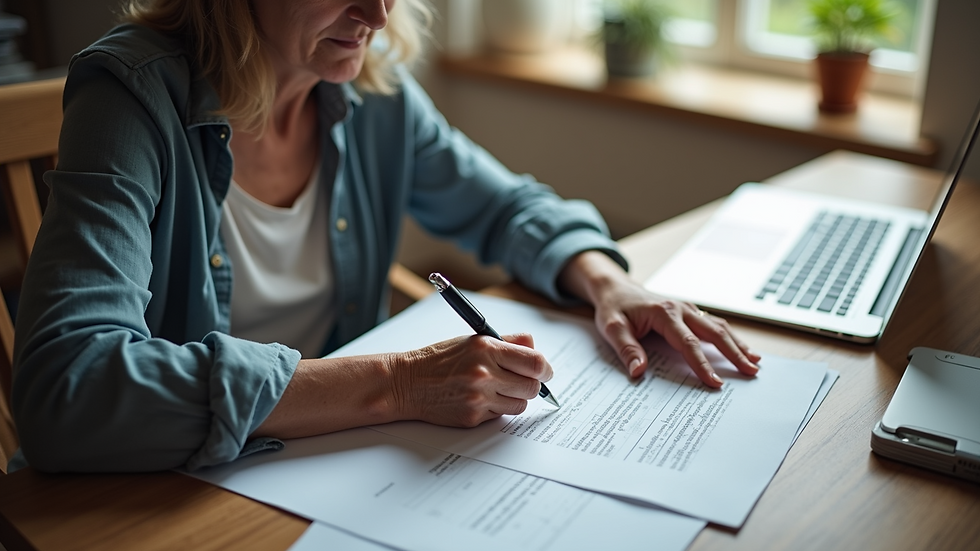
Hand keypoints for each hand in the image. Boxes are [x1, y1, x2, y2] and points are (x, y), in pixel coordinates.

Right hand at [392, 333, 552, 426]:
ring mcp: (479, 398)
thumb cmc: (440, 360)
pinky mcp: (473, 417)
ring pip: (520, 404)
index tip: (545, 371)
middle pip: (532, 387)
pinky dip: (497, 408)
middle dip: (531, 384)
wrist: (408, 383)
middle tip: (521, 380)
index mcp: (487, 349)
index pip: (535, 362)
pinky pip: (501, 415)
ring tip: (497, 389)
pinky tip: (480, 398)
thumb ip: (507, 342)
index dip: (545, 369)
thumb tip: (534, 347)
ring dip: (515, 398)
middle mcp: (484, 373)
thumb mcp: (473, 340)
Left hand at [559, 251, 760, 386]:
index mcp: (663, 313)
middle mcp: (681, 309)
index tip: (715, 382)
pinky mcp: (690, 312)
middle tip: (751, 372)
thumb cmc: (614, 308)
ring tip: (755, 362)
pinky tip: (742, 348)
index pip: (687, 343)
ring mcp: (688, 309)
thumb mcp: (612, 328)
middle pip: (714, 332)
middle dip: (734, 353)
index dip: (702, 364)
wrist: (615, 288)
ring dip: (738, 344)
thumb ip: (626, 349)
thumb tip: (638, 371)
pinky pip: (714, 324)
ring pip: (719, 327)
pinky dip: (731, 337)